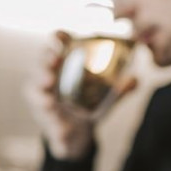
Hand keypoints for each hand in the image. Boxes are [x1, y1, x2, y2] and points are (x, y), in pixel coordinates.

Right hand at [24, 31, 136, 160]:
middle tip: (54, 60)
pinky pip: (43, 115)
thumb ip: (119, 89)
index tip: (62, 36)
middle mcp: (49, 77)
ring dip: (41, 85)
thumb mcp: (105, 97)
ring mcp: (43, 97)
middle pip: (41, 62)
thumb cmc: (87, 106)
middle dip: (45, 59)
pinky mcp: (44, 117)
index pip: (56, 45)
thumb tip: (135, 79)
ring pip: (34, 87)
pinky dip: (49, 115)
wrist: (77, 135)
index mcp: (63, 66)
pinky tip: (53, 114)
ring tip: (48, 87)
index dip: (57, 38)